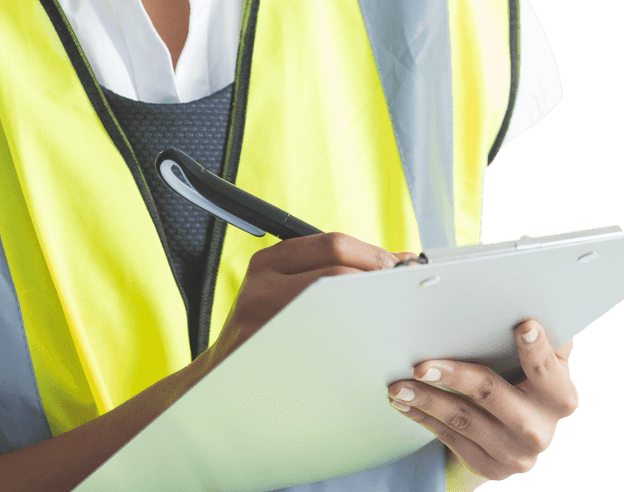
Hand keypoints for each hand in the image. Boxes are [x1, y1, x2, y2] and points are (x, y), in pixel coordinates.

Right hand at [205, 234, 415, 370]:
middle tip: (400, 292)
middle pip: (336, 268)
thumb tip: (393, 260)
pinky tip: (368, 339)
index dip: (373, 254)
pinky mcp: (275, 348)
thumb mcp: (280, 289)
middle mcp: (263, 282)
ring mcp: (266, 316)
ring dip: (370, 304)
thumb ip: (325, 270)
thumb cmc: (263, 332)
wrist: (223, 380)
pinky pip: (329, 337)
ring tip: (388, 313)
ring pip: (335, 300)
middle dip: (376, 277)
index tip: (398, 267)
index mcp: (268, 260)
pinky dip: (355, 334)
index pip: (331, 244)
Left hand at [386, 319, 578, 483]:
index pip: (547, 370)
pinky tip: (404, 402)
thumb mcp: (538, 361)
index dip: (537, 349)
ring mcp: (515, 453)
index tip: (523, 325)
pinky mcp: (490, 466)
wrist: (515, 433)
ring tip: (398, 385)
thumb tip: (535, 295)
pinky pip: (449, 439)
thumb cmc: (522, 378)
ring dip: (426, 399)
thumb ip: (539, 336)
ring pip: (463, 420)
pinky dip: (423, 416)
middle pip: (492, 394)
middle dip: (454, 377)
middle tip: (421, 366)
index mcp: (558, 395)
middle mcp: (540, 429)